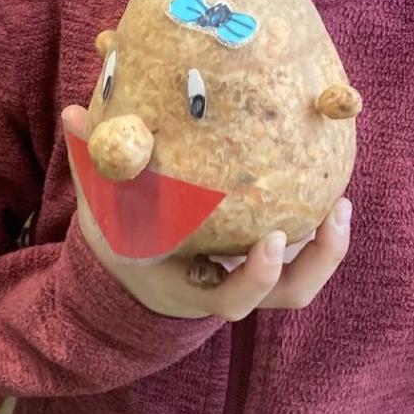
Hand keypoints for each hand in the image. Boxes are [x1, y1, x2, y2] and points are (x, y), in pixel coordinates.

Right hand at [62, 105, 350, 319]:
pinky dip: (318, 239)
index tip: (269, 242)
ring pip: (294, 288)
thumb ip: (91, 165)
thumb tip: (71, 114)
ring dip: (325, 254)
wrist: (129, 275)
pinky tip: (332, 197)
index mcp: (183, 284)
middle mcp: (218, 291)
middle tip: (326, 220)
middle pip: (275, 299)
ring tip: (342, 208)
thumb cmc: (118, 234)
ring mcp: (242, 281)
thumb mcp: (100, 207)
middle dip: (309, 264)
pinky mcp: (259, 266)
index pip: (221, 296)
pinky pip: (297, 264)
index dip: (251, 279)